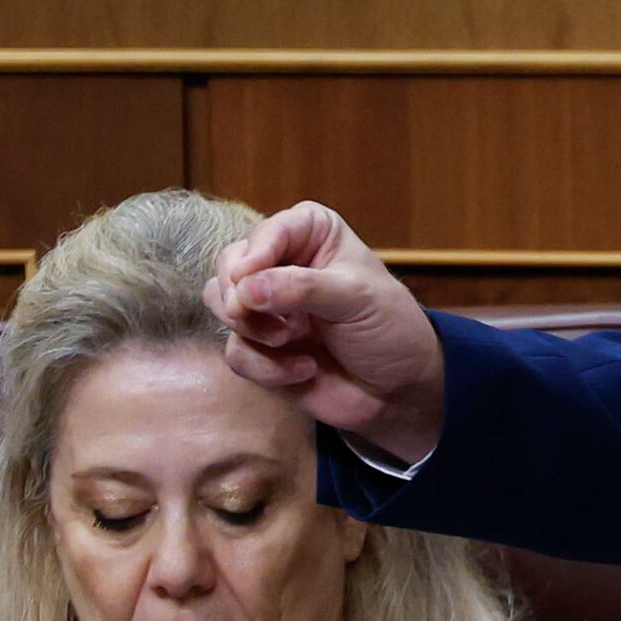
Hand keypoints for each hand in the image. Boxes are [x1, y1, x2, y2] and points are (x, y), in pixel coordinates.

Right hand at [204, 202, 450, 465]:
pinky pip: (235, 350)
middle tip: (267, 318)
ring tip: (288, 340)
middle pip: (230, 264)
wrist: (400, 391)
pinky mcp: (259, 347)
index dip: (257, 252)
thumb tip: (245, 289)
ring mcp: (267, 306)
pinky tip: (305, 370)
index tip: (250, 275)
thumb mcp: (357, 299)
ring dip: (250, 328)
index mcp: (313, 234)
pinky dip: (265, 365)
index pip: (270, 229)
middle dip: (242, 295)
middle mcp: (283, 264)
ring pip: (220, 303)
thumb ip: (302, 288)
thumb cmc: (390, 329)